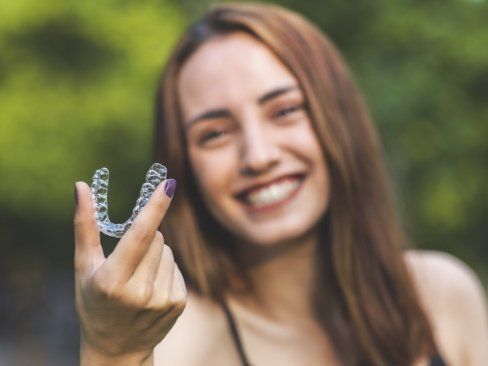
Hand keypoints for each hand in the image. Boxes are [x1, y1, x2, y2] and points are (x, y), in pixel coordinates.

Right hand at [74, 179, 185, 364]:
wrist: (116, 348)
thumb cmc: (93, 302)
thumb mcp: (83, 267)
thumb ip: (85, 226)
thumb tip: (81, 186)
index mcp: (112, 281)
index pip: (139, 235)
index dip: (155, 207)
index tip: (168, 183)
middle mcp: (139, 292)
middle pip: (156, 238)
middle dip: (145, 237)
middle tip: (128, 260)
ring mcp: (162, 300)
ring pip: (167, 251)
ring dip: (155, 255)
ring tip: (138, 278)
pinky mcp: (178, 304)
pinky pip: (176, 267)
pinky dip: (165, 270)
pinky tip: (151, 288)